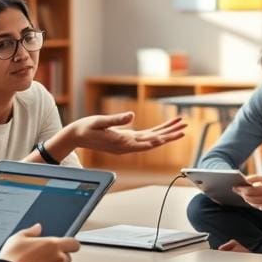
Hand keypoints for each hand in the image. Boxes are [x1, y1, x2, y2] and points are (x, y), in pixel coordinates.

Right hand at [0, 224, 79, 261]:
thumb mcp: (19, 238)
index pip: (74, 244)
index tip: (67, 246)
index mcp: (53, 244)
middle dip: (60, 258)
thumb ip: (31, 231)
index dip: (71, 245)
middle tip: (45, 259)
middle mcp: (58, 259)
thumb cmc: (12, 258)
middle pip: (68, 258)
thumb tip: (37, 227)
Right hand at [69, 113, 186, 154]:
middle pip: (153, 141)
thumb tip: (132, 115)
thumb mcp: (99, 122)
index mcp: (121, 143)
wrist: (76, 136)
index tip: (171, 136)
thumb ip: (116, 120)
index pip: (144, 143)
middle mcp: (127, 146)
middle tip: (184, 128)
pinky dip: (158, 130)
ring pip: (152, 138)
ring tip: (181, 125)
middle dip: (169, 134)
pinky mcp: (128, 139)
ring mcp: (128, 143)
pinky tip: (167, 127)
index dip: (158, 140)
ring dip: (167, 132)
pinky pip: (147, 135)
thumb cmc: (86, 128)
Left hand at [234, 175, 261, 210]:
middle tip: (236, 189)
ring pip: (251, 202)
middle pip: (250, 197)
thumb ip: (255, 178)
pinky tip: (247, 198)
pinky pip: (255, 206)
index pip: (251, 190)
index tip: (235, 186)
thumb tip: (244, 180)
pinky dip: (250, 202)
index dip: (242, 189)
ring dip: (245, 198)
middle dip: (242, 193)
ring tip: (241, 193)